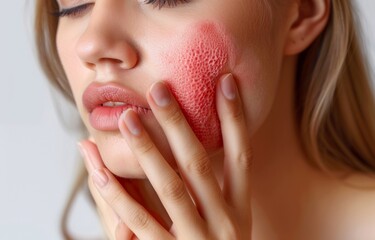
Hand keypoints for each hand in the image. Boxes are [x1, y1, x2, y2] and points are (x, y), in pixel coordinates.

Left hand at [79, 73, 252, 238]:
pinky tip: (99, 171)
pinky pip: (140, 223)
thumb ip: (219, 191)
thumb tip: (204, 148)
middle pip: (201, 165)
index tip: (226, 82)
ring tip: (128, 119)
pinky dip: (118, 195)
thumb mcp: (230, 224)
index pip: (243, 156)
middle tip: (159, 90)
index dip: (236, 119)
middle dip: (179, 125)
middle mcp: (224, 222)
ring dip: (148, 152)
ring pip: (171, 188)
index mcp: (240, 211)